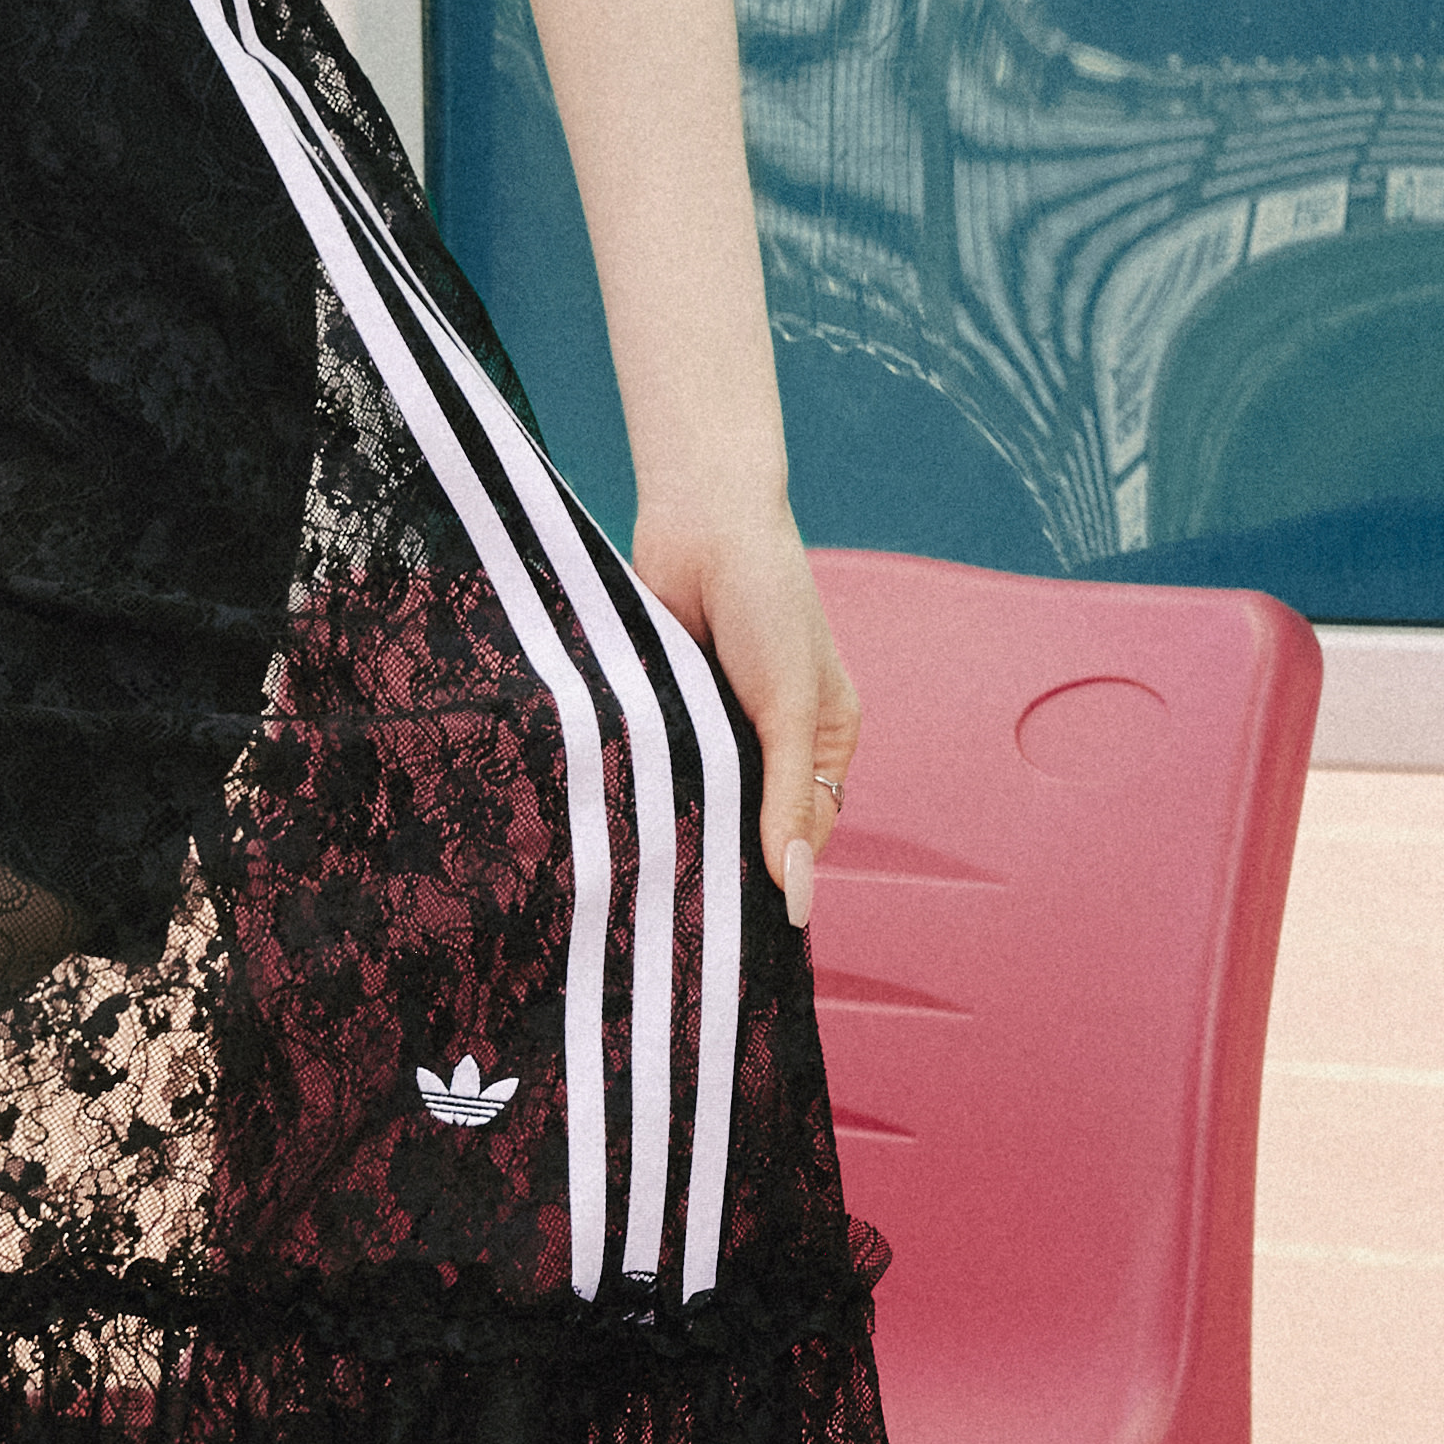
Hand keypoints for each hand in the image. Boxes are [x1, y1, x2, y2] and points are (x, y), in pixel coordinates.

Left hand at [626, 484, 857, 932]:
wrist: (702, 521)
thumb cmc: (768, 601)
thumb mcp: (790, 707)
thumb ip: (788, 799)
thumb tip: (796, 892)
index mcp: (823, 739)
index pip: (805, 833)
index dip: (775, 874)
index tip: (734, 922)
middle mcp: (771, 737)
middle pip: (747, 821)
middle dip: (720, 851)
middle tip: (681, 904)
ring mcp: (715, 723)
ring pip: (697, 794)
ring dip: (677, 816)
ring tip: (649, 868)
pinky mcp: (666, 706)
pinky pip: (657, 760)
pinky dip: (643, 779)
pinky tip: (620, 813)